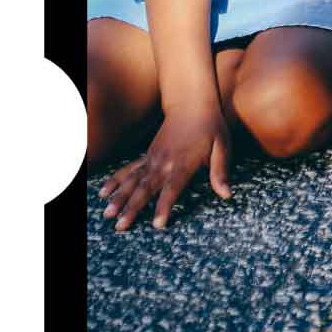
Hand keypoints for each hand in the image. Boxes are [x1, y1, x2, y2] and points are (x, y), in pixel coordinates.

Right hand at [101, 104, 229, 230]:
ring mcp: (152, 158)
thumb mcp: (222, 147)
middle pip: (146, 189)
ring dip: (119, 198)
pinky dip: (116, 181)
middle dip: (133, 209)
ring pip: (133, 181)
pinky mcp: (147, 155)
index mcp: (183, 163)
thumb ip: (220, 172)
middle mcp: (164, 163)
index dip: (164, 207)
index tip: (157, 224)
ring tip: (108, 215)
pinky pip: (128, 170)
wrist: (192, 104)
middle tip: (121, 227)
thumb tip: (227, 195)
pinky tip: (104, 193)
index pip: (172, 189)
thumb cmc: (211, 127)